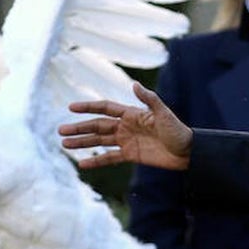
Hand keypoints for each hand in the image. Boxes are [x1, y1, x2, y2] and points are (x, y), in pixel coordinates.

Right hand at [60, 82, 191, 170]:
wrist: (188, 152)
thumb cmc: (178, 130)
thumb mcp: (164, 114)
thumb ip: (149, 100)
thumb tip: (134, 84)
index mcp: (131, 114)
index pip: (105, 108)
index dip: (88, 107)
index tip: (71, 107)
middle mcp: (126, 126)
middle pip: (97, 126)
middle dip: (79, 128)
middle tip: (60, 131)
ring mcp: (127, 141)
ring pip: (99, 142)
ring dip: (82, 143)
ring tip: (64, 144)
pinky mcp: (131, 155)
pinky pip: (109, 158)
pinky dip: (96, 161)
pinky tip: (82, 164)